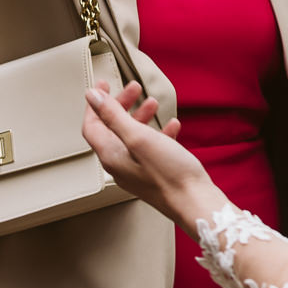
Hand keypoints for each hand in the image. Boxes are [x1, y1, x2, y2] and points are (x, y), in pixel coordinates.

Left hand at [82, 80, 223, 233]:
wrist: (194, 202)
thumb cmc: (169, 174)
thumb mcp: (139, 137)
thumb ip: (113, 116)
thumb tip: (93, 97)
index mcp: (111, 156)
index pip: (92, 126)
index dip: (96, 104)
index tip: (103, 85)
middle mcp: (121, 164)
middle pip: (112, 129)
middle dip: (122, 105)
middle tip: (134, 89)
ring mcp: (138, 170)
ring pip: (133, 136)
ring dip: (141, 116)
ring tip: (154, 103)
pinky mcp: (155, 173)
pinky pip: (151, 147)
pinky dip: (158, 132)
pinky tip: (172, 126)